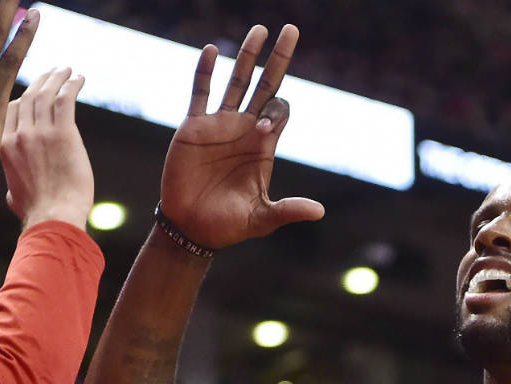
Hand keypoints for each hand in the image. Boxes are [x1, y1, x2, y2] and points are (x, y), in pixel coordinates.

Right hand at [0, 68, 93, 229]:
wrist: (53, 218)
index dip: (23, 96)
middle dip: (41, 81)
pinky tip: (79, 78)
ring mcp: (40, 133)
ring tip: (67, 70)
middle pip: (28, 97)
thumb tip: (13, 193)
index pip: (10, 110)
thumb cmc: (37, 213)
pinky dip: (72, 85)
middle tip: (53, 72)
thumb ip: (13, 184)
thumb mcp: (14, 196)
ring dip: (57, 78)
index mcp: (3, 146)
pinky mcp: (63, 134)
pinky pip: (66, 100)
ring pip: (47, 94)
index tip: (34, 89)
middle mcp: (19, 135)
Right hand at [160, 25, 324, 249]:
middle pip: (265, 85)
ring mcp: (219, 124)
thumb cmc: (228, 225)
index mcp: (263, 146)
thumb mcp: (262, 219)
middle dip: (278, 59)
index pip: (279, 111)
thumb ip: (288, 210)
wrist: (191, 227)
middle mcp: (244, 129)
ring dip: (247, 56)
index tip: (261, 128)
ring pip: (236, 81)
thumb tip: (319, 212)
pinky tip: (212, 51)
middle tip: (291, 29)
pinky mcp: (194, 127)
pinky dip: (205, 72)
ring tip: (259, 30)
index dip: (275, 111)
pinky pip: (201, 92)